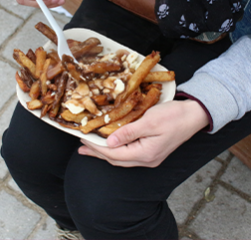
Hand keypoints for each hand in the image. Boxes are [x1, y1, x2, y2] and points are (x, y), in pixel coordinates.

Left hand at [78, 99, 208, 166]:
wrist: (193, 115)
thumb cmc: (173, 116)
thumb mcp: (149, 122)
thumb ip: (128, 133)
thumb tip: (109, 144)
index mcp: (145, 153)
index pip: (113, 153)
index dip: (96, 147)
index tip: (83, 139)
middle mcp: (147, 159)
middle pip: (116, 159)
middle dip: (97, 152)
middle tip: (81, 146)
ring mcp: (150, 157)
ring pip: (121, 158)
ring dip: (105, 152)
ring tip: (90, 147)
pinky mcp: (151, 151)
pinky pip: (128, 154)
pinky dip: (116, 150)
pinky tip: (110, 145)